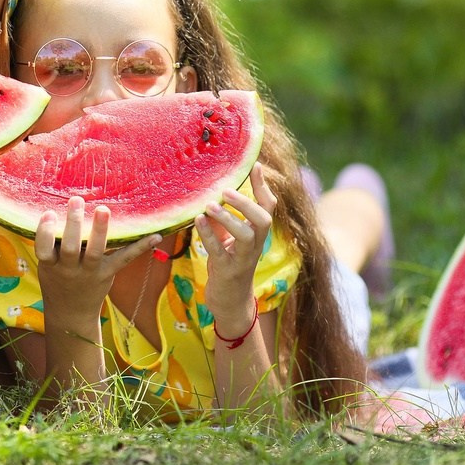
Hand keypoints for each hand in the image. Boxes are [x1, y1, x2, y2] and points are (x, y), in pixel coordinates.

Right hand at [35, 196, 159, 324]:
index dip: (45, 231)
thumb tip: (62, 208)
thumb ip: (52, 244)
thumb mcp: (47, 264)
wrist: (71, 312)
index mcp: (50, 264)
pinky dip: (140, 247)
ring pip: (94, 251)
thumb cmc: (58, 279)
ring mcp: (90, 272)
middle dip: (73, 223)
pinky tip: (155, 235)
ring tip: (102, 210)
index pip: (43, 249)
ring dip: (99, 230)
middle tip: (76, 200)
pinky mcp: (108, 274)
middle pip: (70, 247)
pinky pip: (124, 259)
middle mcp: (69, 269)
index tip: (49, 213)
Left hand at [195, 163, 275, 323]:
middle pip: (264, 219)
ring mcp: (243, 258)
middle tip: (227, 189)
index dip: (263, 186)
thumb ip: (224, 217)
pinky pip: (219, 251)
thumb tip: (214, 192)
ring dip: (229, 218)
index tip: (256, 165)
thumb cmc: (228, 263)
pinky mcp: (228, 270)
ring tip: (210, 205)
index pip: (267, 206)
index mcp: (257, 233)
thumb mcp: (228, 237)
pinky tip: (197, 221)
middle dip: (247, 203)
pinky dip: (209, 235)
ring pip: (246, 236)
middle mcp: (255, 244)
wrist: (230, 300)